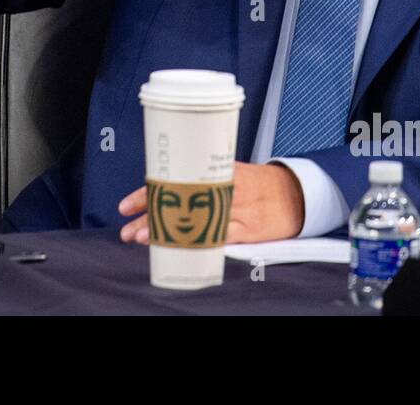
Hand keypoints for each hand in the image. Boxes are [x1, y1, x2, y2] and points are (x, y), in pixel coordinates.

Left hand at [117, 162, 305, 244]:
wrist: (294, 194)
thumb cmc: (257, 183)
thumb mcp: (227, 171)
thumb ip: (200, 177)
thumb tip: (165, 186)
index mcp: (214, 171)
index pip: (172, 182)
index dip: (146, 194)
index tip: (125, 205)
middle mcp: (222, 189)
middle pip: (179, 203)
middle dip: (149, 217)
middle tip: (127, 229)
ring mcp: (236, 210)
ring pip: (193, 221)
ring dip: (166, 232)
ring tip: (142, 239)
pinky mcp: (248, 229)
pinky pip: (218, 238)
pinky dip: (198, 243)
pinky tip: (180, 249)